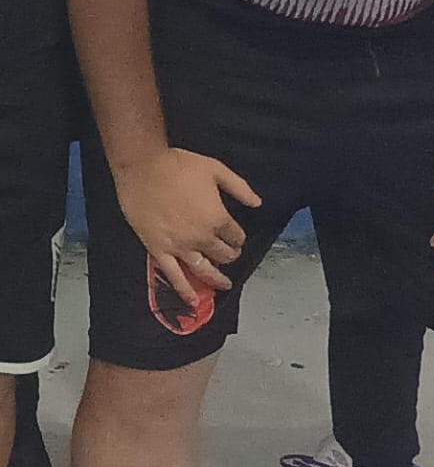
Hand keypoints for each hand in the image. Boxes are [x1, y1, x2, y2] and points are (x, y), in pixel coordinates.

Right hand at [115, 148, 261, 305]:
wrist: (143, 168)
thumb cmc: (180, 166)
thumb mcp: (216, 170)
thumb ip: (240, 188)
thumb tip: (257, 203)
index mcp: (218, 218)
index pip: (236, 236)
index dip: (238, 237)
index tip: (236, 236)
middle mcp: (202, 237)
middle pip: (222, 254)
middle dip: (230, 255)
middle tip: (230, 254)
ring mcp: (180, 247)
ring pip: (203, 270)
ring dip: (216, 279)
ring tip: (224, 285)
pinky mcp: (159, 250)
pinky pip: (174, 276)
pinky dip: (185, 291)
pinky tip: (193, 301)